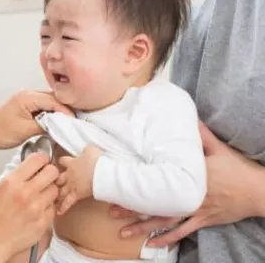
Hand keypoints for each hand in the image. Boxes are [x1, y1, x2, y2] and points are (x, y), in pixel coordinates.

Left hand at [0, 90, 73, 149]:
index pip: (54, 100)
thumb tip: (60, 126)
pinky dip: (49, 113)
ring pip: (48, 102)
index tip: (74, 122)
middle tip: (74, 123)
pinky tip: (54, 123)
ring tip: (66, 124)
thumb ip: (45, 126)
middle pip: (53, 98)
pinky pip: (42, 106)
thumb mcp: (25, 131)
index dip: (66, 111)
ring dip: (57, 112)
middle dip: (64, 110)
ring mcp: (25, 98)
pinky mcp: (24, 105)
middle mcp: (27, 93)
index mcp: (27, 97)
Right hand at [0, 153, 58, 259]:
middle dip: (50, 173)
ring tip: (40, 196)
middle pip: (53, 172)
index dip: (42, 160)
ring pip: (56, 190)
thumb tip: (31, 166)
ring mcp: (36, 208)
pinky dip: (48, 207)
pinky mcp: (43, 222)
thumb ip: (16, 176)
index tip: (42, 163)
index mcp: (12, 181)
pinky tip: (38, 210)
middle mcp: (25, 193)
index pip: (38, 159)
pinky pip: (53, 208)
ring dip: (50, 191)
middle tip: (45, 178)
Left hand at [56, 144, 101, 214]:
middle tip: (49, 182)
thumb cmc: (98, 160)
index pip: (63, 161)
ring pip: (60, 189)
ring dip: (56, 193)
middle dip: (54, 179)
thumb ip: (87, 149)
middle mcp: (69, 174)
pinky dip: (63, 207)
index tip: (59, 162)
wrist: (100, 172)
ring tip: (50, 197)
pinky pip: (68, 202)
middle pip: (58, 177)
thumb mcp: (91, 149)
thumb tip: (87, 148)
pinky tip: (58, 212)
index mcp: (72, 162)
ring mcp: (72, 185)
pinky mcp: (76, 194)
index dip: (61, 162)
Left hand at [110, 121, 264, 247]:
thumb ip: (200, 134)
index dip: (139, 182)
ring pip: (164, 220)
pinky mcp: (203, 219)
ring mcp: (194, 209)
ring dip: (143, 226)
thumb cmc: (237, 167)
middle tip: (111, 209)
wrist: (258, 190)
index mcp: (188, 175)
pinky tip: (154, 244)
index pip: (158, 179)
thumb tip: (186, 116)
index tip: (120, 183)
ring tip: (123, 232)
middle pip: (155, 202)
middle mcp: (187, 193)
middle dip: (132, 207)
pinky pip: (182, 231)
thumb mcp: (218, 148)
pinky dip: (168, 239)